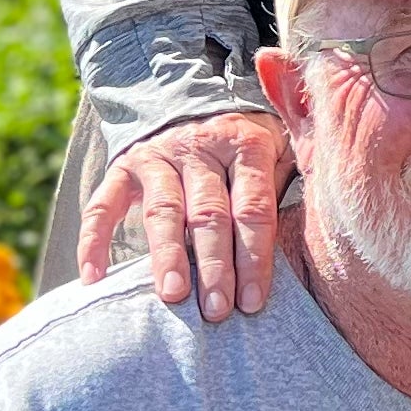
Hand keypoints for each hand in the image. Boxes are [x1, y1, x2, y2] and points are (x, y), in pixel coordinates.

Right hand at [82, 111, 294, 320]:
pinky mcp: (124, 166)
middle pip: (209, 214)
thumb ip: (293, 179)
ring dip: (167, 256)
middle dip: (214, 266)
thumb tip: (317, 229)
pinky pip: (103, 205)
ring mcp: (159, 156)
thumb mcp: (280, 145)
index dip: (254, 257)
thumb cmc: (246, 144)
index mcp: (246, 145)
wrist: (192, 99)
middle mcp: (201, 147)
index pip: (252, 208)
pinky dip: (94, 241)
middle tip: (217, 310)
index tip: (253, 301)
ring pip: (163, 211)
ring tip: (173, 296)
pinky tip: (95, 278)